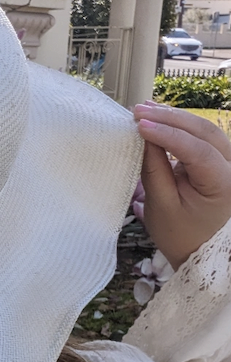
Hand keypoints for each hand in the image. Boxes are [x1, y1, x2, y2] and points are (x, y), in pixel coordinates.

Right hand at [133, 102, 230, 269]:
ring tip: (145, 110)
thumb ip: (154, 169)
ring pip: (204, 130)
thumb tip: (144, 136)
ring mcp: (229, 161)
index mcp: (224, 184)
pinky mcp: (220, 160)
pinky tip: (160, 119)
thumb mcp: (161, 206)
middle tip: (139, 112)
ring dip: (175, 118)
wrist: (199, 251)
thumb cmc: (181, 235)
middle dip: (171, 118)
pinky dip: (181, 127)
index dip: (168, 135)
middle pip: (205, 132)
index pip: (198, 150)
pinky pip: (202, 137)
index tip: (140, 126)